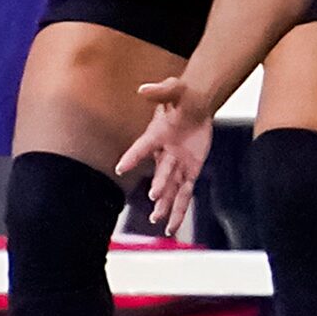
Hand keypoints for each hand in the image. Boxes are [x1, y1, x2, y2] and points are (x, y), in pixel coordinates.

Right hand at [116, 77, 214, 232]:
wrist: (195, 105)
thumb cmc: (182, 96)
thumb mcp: (175, 88)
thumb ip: (162, 90)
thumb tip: (145, 89)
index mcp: (157, 134)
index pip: (144, 145)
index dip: (133, 156)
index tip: (121, 167)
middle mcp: (164, 153)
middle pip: (162, 170)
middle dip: (159, 182)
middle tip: (153, 194)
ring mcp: (177, 165)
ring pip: (171, 188)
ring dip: (165, 203)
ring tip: (159, 220)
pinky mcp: (190, 171)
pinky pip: (185, 193)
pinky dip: (179, 209)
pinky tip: (171, 226)